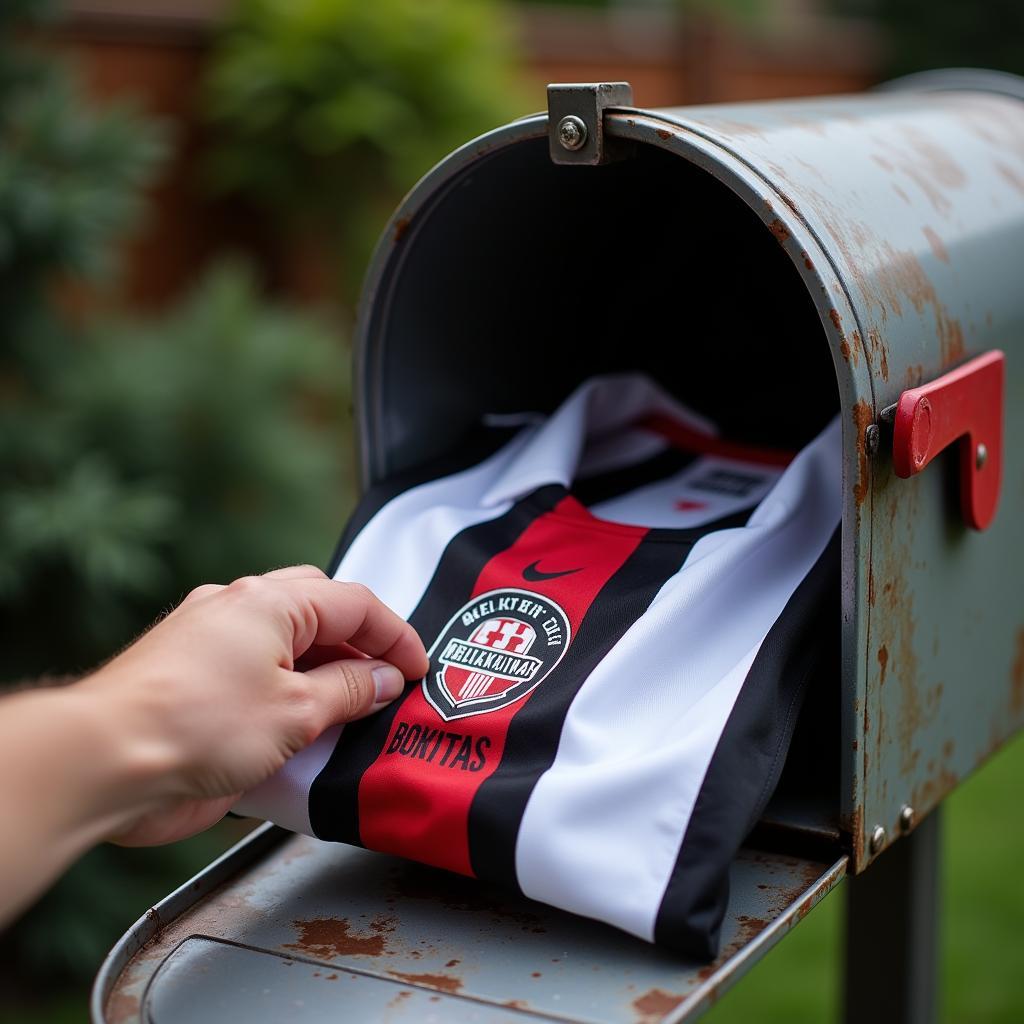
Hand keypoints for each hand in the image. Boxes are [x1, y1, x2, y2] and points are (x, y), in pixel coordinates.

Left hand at [78, 565, 427, 845]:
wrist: (105, 763)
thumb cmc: (192, 726)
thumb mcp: (298, 710)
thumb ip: (351, 690)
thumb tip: (383, 678)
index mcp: (270, 602)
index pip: (355, 604)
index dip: (396, 636)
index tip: (418, 669)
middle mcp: (237, 609)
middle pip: (321, 612)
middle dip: (359, 644)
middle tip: (386, 682)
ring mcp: (210, 641)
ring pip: (288, 643)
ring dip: (324, 672)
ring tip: (351, 713)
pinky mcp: (193, 678)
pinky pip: (256, 672)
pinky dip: (288, 692)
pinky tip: (301, 729)